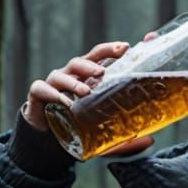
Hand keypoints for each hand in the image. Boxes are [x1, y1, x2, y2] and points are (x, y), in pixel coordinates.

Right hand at [22, 37, 156, 156]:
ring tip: (86, 91)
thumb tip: (150, 140)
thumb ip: (124, 136)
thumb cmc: (77, 124)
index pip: (101, 56)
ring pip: (62, 74)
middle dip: (94, 62)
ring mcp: (53, 83)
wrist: (46, 137)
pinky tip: (63, 103)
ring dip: (74, 82)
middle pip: (83, 60)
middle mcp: (71, 74)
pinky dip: (52, 94)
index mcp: (88, 76)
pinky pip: (42, 89)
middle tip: (104, 72)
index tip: (127, 46)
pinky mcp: (37, 94)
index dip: (113, 49)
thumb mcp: (103, 130)